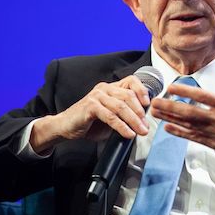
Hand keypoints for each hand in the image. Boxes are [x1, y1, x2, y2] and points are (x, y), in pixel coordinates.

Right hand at [31, 75, 150, 153]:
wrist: (66, 127)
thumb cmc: (89, 123)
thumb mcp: (111, 117)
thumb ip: (125, 115)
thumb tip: (143, 122)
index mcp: (111, 88)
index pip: (131, 81)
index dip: (142, 90)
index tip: (148, 104)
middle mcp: (104, 88)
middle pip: (128, 96)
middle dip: (140, 113)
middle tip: (146, 127)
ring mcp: (96, 96)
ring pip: (121, 107)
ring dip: (133, 121)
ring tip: (141, 132)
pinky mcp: (90, 106)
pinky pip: (110, 116)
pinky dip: (121, 126)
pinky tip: (128, 134)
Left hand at [150, 54, 214, 161]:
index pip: (201, 96)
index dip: (184, 91)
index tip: (170, 87)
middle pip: (189, 112)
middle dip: (170, 107)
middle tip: (154, 102)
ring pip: (188, 125)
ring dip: (170, 119)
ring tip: (156, 113)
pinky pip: (193, 138)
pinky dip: (180, 133)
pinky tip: (168, 128)